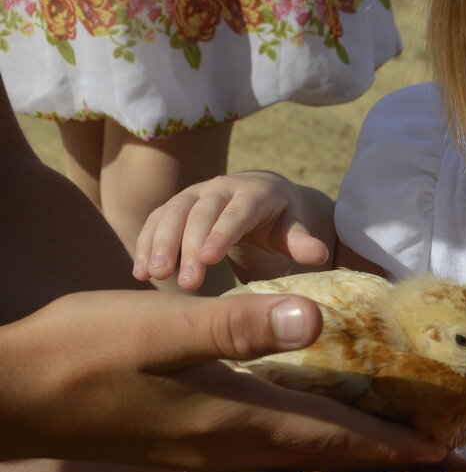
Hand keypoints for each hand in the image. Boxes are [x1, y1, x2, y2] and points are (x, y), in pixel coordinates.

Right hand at [0, 289, 447, 471]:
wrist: (14, 394)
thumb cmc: (82, 354)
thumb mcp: (159, 327)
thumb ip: (235, 324)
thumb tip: (315, 319)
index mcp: (237, 424)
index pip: (336, 439)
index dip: (395, 447)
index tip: (451, 456)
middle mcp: (234, 450)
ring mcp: (214, 453)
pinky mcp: (196, 445)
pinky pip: (277, 465)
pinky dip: (320, 463)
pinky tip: (328, 449)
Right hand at [132, 171, 329, 290]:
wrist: (259, 194)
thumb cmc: (279, 219)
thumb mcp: (292, 228)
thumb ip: (301, 241)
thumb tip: (320, 256)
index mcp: (254, 193)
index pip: (237, 212)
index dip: (221, 233)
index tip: (208, 260)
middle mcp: (220, 189)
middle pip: (200, 213)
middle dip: (188, 246)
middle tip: (185, 282)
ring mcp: (194, 194)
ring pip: (172, 213)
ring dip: (159, 243)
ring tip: (153, 276)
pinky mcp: (175, 205)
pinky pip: (156, 219)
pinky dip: (145, 242)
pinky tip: (139, 271)